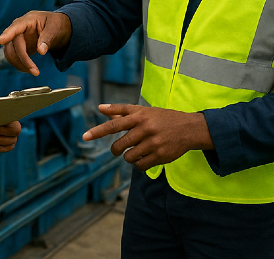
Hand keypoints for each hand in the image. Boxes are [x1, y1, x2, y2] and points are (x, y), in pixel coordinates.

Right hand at [0, 11, 71, 74]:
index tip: (0, 41)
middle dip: (22, 59)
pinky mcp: (19, 46)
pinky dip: (20, 64)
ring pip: (10, 52)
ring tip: (34, 72)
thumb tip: (41, 51)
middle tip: (35, 72)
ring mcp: (18, 37)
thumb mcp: (55, 28)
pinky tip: (30, 69)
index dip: (7, 34)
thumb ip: (47, 38)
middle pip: (13, 44)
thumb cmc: (56, 24)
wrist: (57, 28)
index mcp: (29, 20)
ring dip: (19, 64)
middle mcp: (20, 28)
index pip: (16, 27)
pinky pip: (14, 57)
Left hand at [81, 104, 212, 170]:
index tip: (84, 136)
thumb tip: (100, 108)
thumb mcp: (143, 111)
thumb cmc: (162, 118)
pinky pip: (140, 166)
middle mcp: (145, 128)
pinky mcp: (160, 156)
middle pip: (119, 145)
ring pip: (129, 157)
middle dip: (116, 149)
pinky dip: (139, 164)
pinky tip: (145, 157)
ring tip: (136, 151)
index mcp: (139, 116)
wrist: (189, 128)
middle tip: (119, 149)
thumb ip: (121, 110)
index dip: (98, 131)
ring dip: (129, 157)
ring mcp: (153, 143)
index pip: (114, 124)